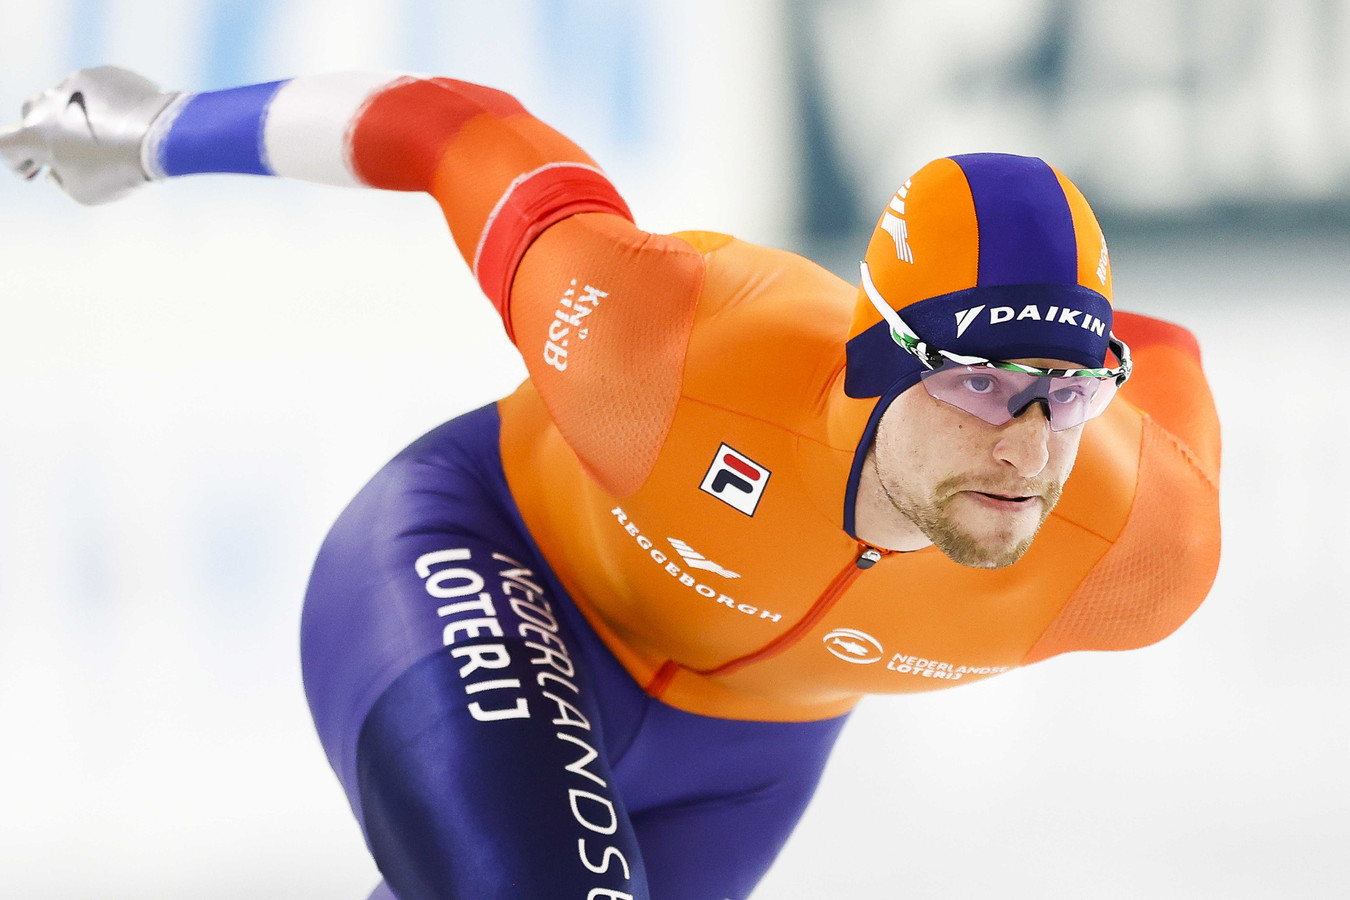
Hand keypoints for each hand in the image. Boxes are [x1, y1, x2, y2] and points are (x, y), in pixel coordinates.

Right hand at [0, 66, 177, 204]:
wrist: (160, 135)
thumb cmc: (119, 170)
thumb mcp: (83, 192)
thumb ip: (61, 178)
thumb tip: (57, 167)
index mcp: (35, 134)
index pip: (5, 143)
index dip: (15, 159)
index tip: (33, 169)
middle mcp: (48, 102)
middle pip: (32, 113)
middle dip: (43, 131)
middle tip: (64, 150)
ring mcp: (76, 82)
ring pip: (67, 98)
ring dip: (77, 116)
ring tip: (106, 137)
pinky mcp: (104, 73)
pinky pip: (97, 90)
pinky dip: (105, 105)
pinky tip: (128, 122)